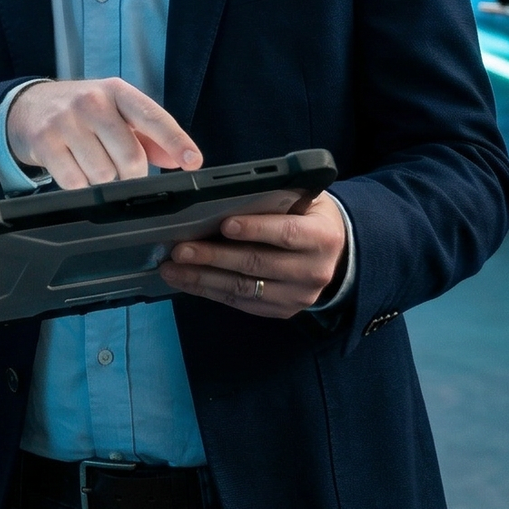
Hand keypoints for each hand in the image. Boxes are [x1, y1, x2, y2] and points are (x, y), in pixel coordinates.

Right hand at [4, 78, 201, 187]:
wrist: (27, 106)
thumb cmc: (81, 112)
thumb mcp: (116, 113)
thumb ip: (149, 136)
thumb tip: (177, 158)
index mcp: (117, 92)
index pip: (153, 117)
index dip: (176, 141)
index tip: (192, 162)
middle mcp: (92, 102)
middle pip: (130, 158)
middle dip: (132, 176)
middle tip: (123, 173)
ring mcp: (66, 121)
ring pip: (103, 175)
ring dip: (103, 182)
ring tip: (92, 165)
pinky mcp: (45, 142)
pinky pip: (75, 182)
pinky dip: (79, 185)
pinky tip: (74, 169)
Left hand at [157, 192, 346, 318]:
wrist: (336, 254)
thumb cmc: (309, 217)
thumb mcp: (304, 200)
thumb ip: (275, 199)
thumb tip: (224, 197)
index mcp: (322, 237)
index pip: (287, 233)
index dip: (255, 229)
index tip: (224, 224)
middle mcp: (313, 271)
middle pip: (257, 264)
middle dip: (214, 257)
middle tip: (180, 250)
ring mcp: (298, 297)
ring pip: (244, 288)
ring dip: (203, 279)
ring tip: (172, 269)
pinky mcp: (282, 311)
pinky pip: (241, 303)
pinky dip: (211, 291)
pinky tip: (187, 281)